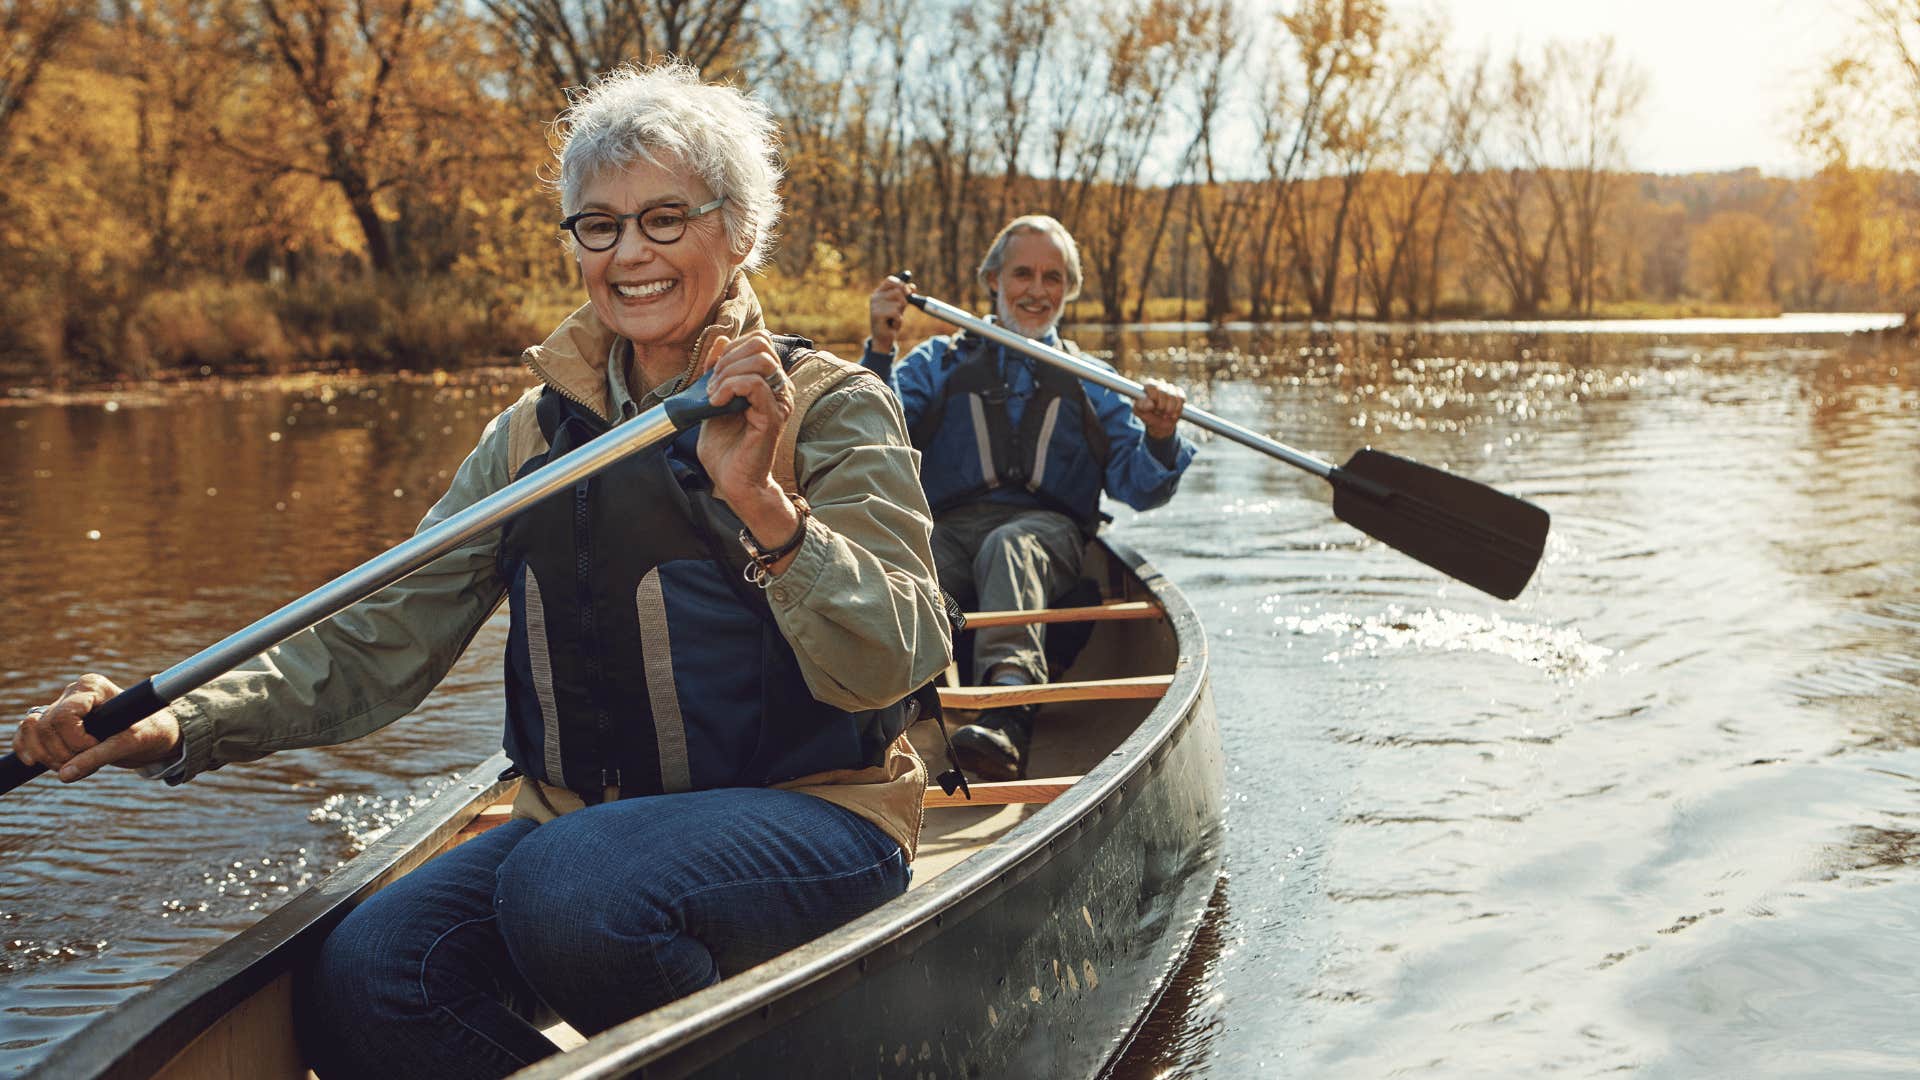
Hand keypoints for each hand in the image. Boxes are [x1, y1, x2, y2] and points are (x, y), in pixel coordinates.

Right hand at [12, 674, 180, 781]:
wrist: (154, 733)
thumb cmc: (149, 731)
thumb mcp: (129, 744)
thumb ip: (98, 757)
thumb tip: (64, 775)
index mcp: (93, 687)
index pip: (64, 716)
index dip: (75, 741)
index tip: (97, 748)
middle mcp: (73, 693)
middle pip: (45, 725)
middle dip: (62, 753)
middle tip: (87, 764)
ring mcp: (61, 706)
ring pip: (32, 729)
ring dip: (46, 755)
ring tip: (72, 766)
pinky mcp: (55, 722)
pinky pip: (27, 733)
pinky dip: (28, 749)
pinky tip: (34, 762)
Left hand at [698, 330, 800, 550]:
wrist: (732, 482)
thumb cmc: (725, 447)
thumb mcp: (714, 399)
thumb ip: (718, 371)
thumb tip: (720, 340)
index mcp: (769, 382)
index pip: (758, 342)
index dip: (731, 349)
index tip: (712, 373)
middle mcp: (780, 388)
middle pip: (761, 345)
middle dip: (729, 358)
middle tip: (712, 385)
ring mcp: (779, 401)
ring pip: (760, 360)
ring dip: (728, 372)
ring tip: (714, 394)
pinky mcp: (773, 416)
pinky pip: (754, 384)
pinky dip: (730, 386)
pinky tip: (716, 402)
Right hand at [868, 275, 915, 353]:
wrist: (883, 339)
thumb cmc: (890, 321)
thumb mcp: (900, 306)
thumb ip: (905, 296)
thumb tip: (913, 286)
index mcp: (879, 293)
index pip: (891, 280)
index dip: (902, 284)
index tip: (908, 293)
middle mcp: (875, 297)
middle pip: (898, 290)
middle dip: (904, 302)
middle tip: (898, 311)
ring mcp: (875, 306)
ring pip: (899, 303)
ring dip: (900, 313)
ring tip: (893, 319)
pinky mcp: (877, 315)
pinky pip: (896, 313)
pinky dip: (898, 321)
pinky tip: (891, 325)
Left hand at [1132, 379, 1185, 440]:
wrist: (1159, 424)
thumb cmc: (1147, 415)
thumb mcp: (1139, 412)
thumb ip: (1140, 406)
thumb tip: (1150, 404)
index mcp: (1148, 386)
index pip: (1151, 384)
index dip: (1153, 396)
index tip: (1152, 406)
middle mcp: (1160, 384)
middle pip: (1163, 390)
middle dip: (1161, 405)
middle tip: (1158, 412)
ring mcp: (1171, 388)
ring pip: (1173, 396)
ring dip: (1169, 409)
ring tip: (1165, 415)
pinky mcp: (1180, 394)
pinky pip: (1181, 399)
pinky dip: (1177, 409)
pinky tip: (1173, 414)